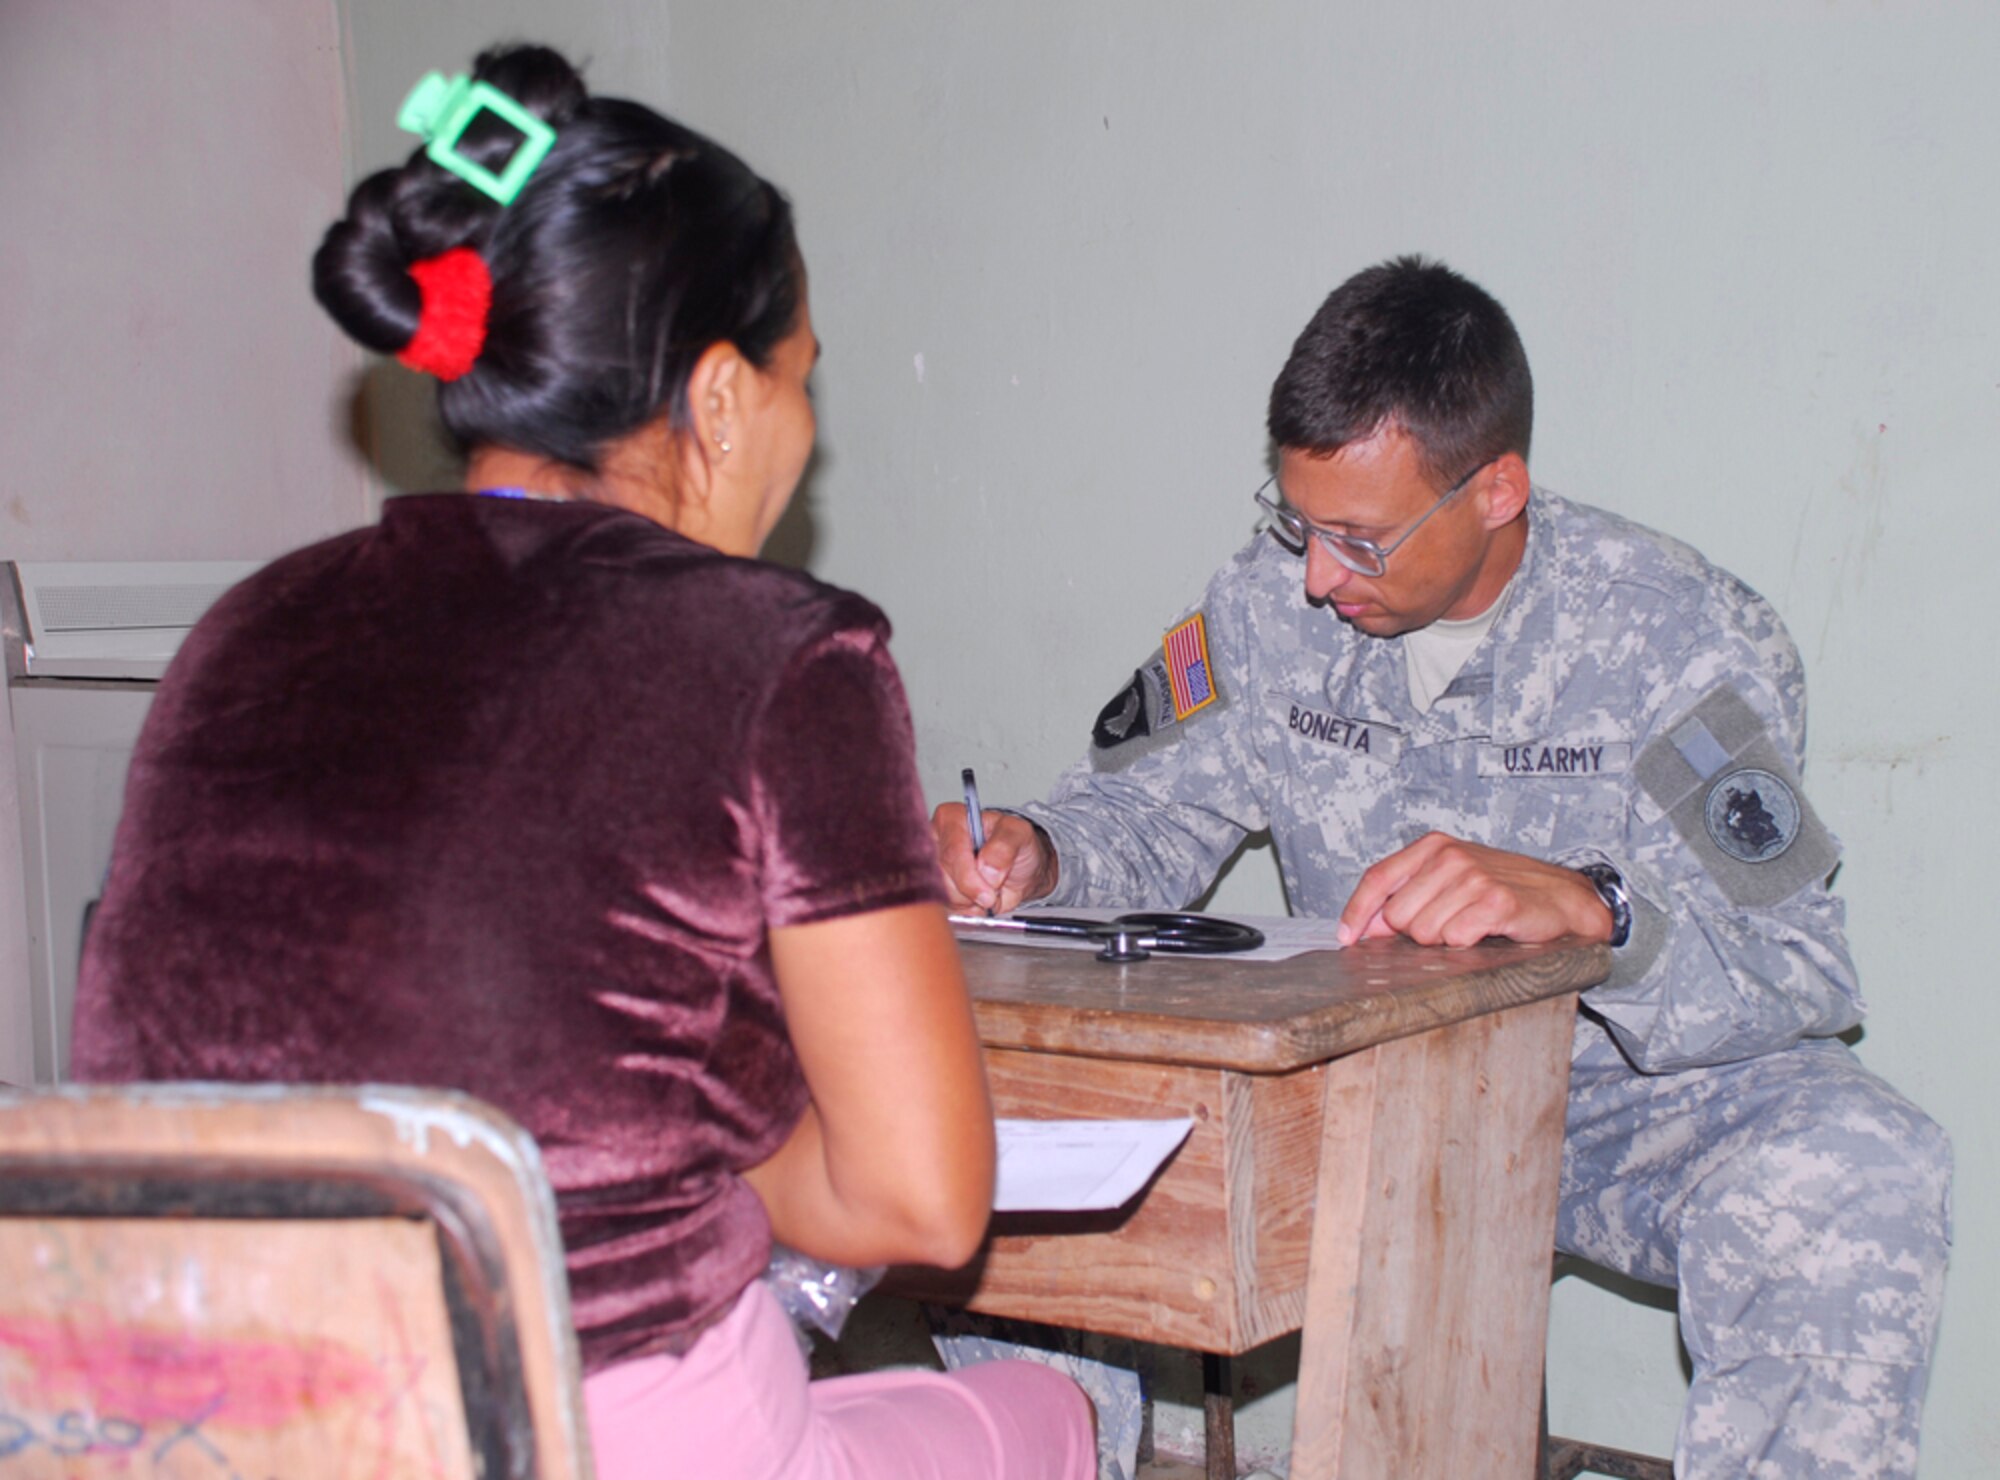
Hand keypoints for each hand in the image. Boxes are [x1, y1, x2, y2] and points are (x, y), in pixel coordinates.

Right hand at [931, 803, 1057, 914]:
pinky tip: (977, 900)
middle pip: (944, 876)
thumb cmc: (1017, 845)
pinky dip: (966, 910)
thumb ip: (1004, 846)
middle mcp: (937, 841)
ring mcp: (935, 867)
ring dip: (969, 901)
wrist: (1020, 871)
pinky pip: (945, 908)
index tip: (988, 892)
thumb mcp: (1020, 835)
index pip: (952, 850)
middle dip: (971, 891)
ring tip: (987, 891)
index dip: (969, 874)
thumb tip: (986, 868)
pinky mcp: (937, 890)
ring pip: (943, 895)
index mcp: (952, 818)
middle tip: (993, 892)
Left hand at [1337, 831, 1614, 947]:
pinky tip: (1487, 932)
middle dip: (1417, 931)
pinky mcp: (1496, 901)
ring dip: (1445, 940)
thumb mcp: (1451, 880)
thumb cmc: (1504, 889)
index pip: (1378, 878)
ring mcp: (1473, 877)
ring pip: (1425, 933)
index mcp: (1433, 846)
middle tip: (1450, 923)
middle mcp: (1449, 856)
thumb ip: (1408, 896)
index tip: (1346, 937)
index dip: (1357, 911)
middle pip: (1398, 915)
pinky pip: (1456, 939)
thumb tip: (1367, 926)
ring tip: (1471, 926)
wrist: (1563, 898)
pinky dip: (1468, 944)